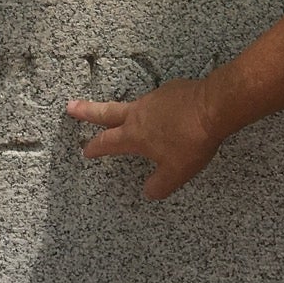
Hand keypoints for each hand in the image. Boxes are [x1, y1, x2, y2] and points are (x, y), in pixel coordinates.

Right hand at [66, 78, 222, 199]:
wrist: (212, 106)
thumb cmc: (191, 141)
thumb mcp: (176, 172)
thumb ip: (159, 185)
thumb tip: (148, 192)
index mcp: (135, 135)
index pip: (107, 142)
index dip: (94, 147)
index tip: (85, 150)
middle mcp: (138, 114)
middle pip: (106, 112)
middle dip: (87, 111)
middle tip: (71, 107)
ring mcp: (153, 99)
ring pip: (131, 105)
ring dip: (122, 110)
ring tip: (123, 115)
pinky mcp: (169, 91)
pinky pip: (156, 101)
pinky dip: (154, 108)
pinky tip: (164, 113)